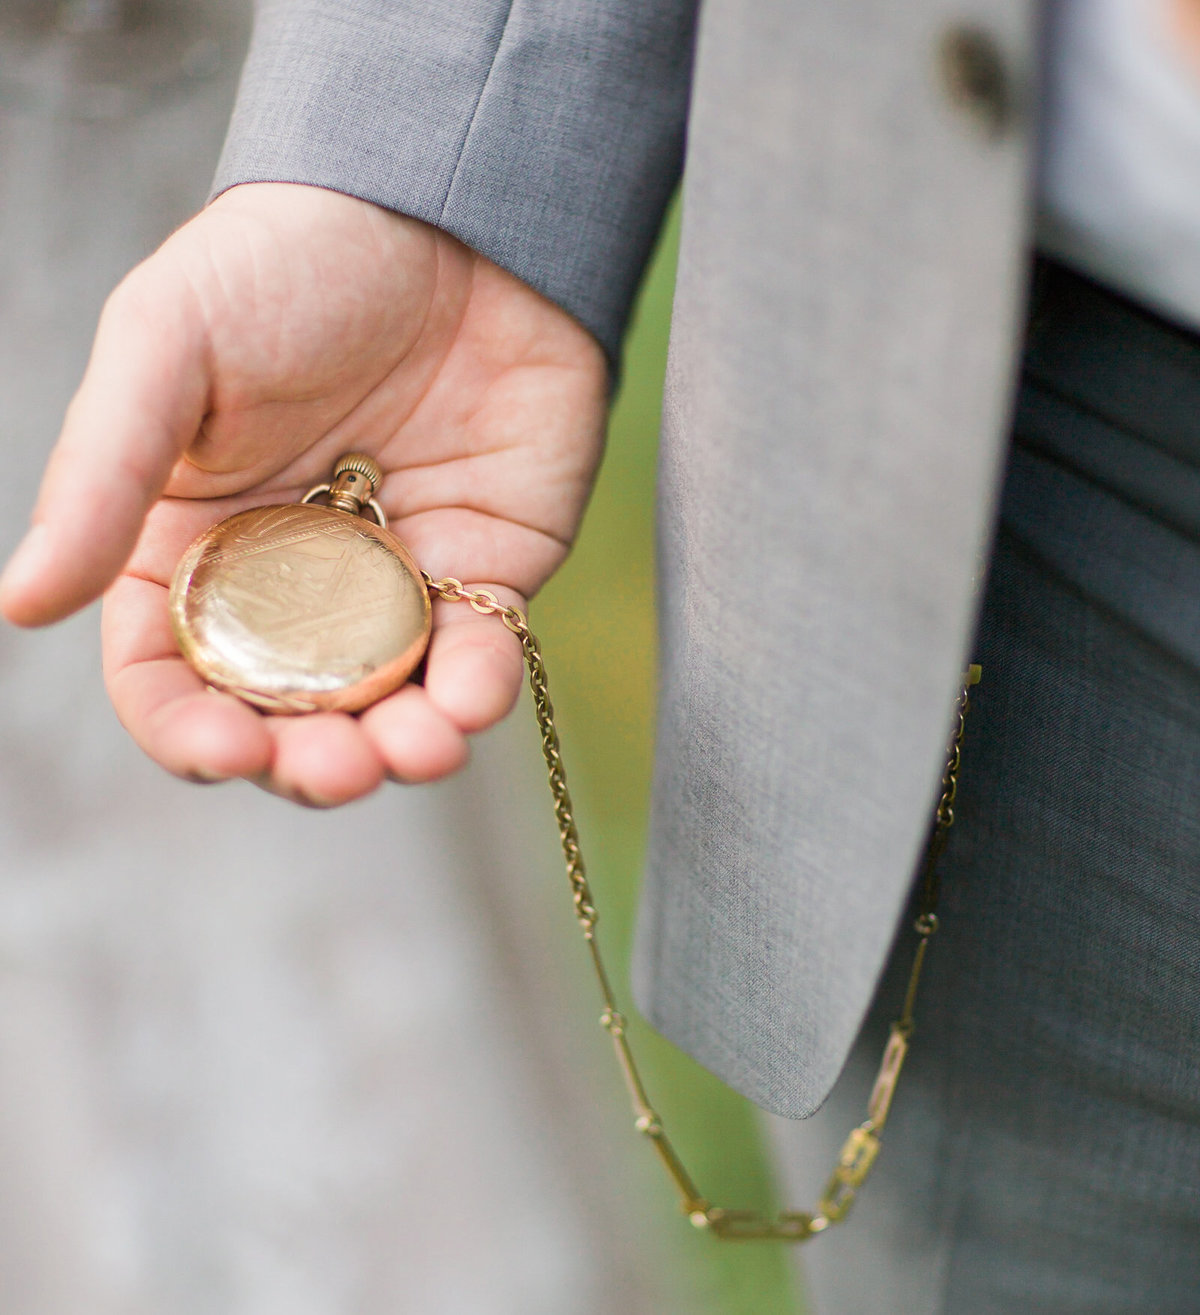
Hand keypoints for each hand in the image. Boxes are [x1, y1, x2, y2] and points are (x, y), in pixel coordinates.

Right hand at [0, 183, 607, 804]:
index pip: (170, 673)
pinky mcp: (487, 569)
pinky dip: (476, 693)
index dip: (187, 729)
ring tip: (413, 753)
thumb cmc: (289, 263)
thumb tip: (22, 606)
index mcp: (193, 545)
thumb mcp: (167, 344)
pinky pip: (482, 657)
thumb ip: (102, 474)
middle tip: (331, 768)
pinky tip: (467, 703)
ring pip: (386, 707)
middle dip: (304, 762)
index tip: (222, 747)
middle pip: (284, 714)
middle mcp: (290, 583)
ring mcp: (393, 584)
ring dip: (397, 751)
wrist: (450, 211)